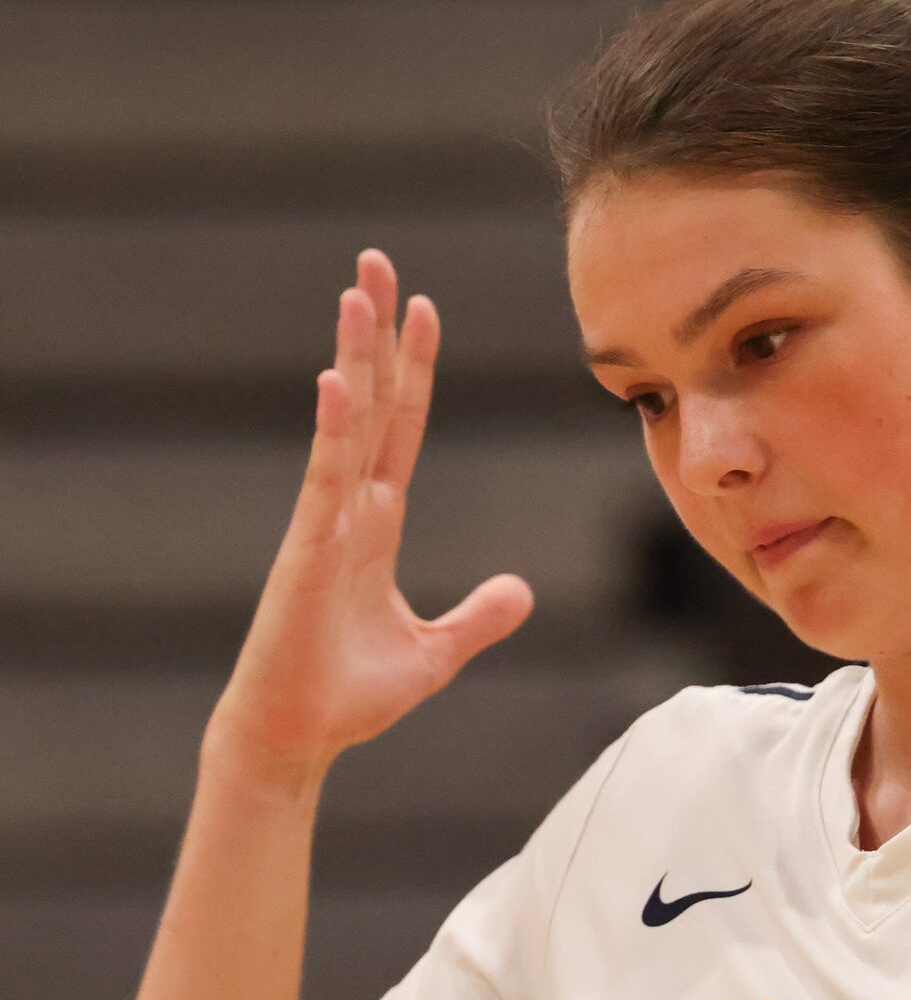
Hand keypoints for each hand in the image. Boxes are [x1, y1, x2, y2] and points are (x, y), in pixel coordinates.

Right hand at [204, 249, 534, 779]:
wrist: (299, 738)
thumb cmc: (351, 696)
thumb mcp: (437, 652)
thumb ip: (479, 616)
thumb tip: (522, 591)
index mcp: (377, 523)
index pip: (402, 427)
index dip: (413, 368)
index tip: (423, 309)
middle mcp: (348, 509)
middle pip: (370, 402)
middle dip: (375, 333)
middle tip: (378, 261)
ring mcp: (324, 524)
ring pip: (346, 424)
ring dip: (354, 357)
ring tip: (358, 292)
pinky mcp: (307, 553)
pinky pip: (323, 480)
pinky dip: (333, 432)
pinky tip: (339, 383)